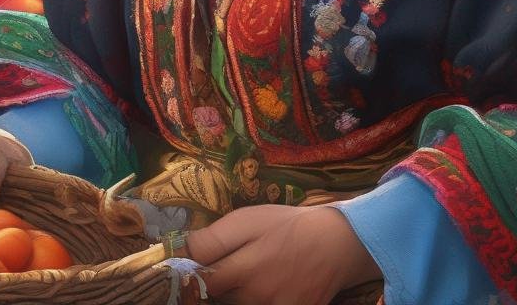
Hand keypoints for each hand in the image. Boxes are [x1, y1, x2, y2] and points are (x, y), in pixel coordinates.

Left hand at [186, 204, 380, 304]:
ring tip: (259, 271)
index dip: (192, 274)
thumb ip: (214, 239)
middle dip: (223, 281)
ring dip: (242, 292)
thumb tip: (181, 250)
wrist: (335, 243)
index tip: (195, 265)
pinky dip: (262, 298)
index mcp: (243, 271)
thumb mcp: (249, 219)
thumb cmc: (287, 226)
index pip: (199, 285)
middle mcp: (256, 298)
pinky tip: (273, 283)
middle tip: (239, 261)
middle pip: (221, 298)